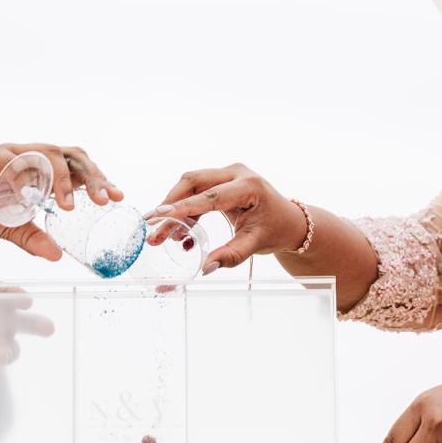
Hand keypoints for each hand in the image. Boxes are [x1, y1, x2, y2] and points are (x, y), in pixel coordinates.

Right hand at [0, 143, 121, 259]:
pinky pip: (12, 161)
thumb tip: (57, 256)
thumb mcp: (8, 227)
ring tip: (68, 206)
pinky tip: (31, 197)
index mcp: (39, 169)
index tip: (117, 197)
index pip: (76, 167)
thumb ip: (32, 238)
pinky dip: (24, 177)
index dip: (97, 179)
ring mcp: (11, 152)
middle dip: (91, 176)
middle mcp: (29, 156)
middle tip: (104, 199)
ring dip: (61, 179)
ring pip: (46, 154)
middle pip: (70, 155)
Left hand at [0, 271, 55, 368]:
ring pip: (10, 351)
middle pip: (27, 324)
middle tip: (49, 328)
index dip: (20, 299)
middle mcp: (8, 323)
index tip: (26, 302)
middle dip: (38, 325)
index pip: (14, 297)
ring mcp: (0, 344)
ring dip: (6, 354)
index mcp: (2, 301)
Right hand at [152, 164, 308, 272]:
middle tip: (152, 225)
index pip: (209, 196)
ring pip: (191, 186)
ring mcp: (228, 174)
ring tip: (162, 237)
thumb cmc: (276, 230)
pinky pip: (196, 193)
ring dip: (175, 211)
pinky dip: (186, 212)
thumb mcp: (255, 244)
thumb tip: (204, 268)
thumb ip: (230, 256)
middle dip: (170, 205)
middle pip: (193, 182)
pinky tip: (181, 236)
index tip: (158, 214)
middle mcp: (236, 173)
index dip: (182, 207)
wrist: (289, 221)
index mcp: (248, 186)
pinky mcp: (222, 181)